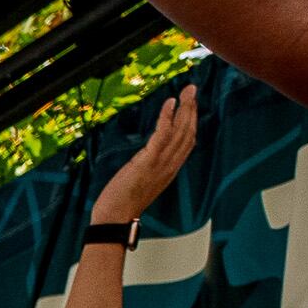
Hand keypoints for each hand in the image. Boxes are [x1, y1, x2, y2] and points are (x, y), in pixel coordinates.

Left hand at [91, 84, 200, 225]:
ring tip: (187, 91)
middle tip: (192, 89)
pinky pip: (163, 135)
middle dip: (192, 109)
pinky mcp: (148, 162)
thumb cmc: (123, 202)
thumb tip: (148, 155)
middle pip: (188, 133)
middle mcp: (170, 166)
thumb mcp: (142, 181)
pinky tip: (169, 103)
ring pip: (180, 131)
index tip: (191, 105)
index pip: (188, 142)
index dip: (192, 122)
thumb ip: (150, 166)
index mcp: (170, 170)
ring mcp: (161, 164)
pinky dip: (168, 117)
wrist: (114, 218)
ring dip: (185, 108)